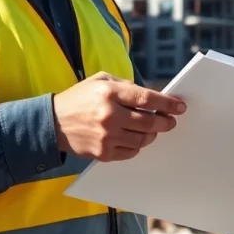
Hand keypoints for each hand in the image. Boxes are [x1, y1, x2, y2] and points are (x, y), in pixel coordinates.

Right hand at [52, 71, 186, 161]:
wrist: (52, 123)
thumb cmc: (80, 98)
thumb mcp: (101, 80)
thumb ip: (126, 86)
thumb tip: (152, 98)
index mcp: (109, 93)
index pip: (147, 99)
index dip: (167, 103)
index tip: (180, 107)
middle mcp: (109, 115)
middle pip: (149, 122)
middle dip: (165, 122)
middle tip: (170, 121)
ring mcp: (106, 137)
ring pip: (143, 139)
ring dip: (152, 134)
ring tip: (152, 129)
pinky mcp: (103, 153)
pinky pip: (131, 151)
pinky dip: (137, 144)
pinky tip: (134, 137)